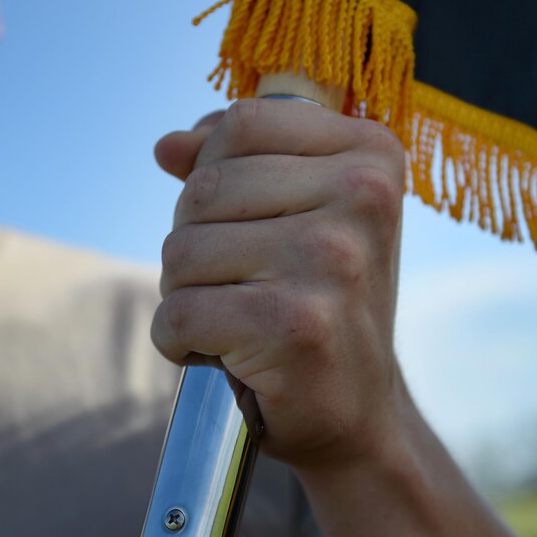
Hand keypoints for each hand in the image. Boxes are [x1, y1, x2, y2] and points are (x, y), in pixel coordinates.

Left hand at [151, 98, 406, 468]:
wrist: (358, 412)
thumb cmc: (318, 304)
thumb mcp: (296, 218)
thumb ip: (233, 166)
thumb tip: (166, 145)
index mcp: (369, 155)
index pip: (239, 125)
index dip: (211, 173)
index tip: (240, 222)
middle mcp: (362, 197)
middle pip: (202, 190)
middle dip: (193, 244)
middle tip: (234, 285)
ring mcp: (332, 260)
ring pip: (182, 250)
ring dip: (183, 293)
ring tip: (231, 320)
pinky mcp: (294, 324)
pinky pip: (178, 312)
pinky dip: (175, 340)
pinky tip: (217, 354)